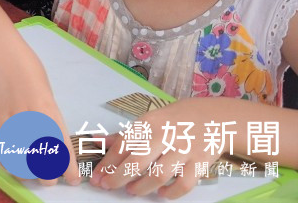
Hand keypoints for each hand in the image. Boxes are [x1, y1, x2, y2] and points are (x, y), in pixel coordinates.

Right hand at [0, 56, 79, 187]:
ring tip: (32, 175)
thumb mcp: (45, 92)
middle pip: (40, 157)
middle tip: (50, 178)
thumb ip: (46, 114)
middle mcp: (29, 117)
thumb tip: (48, 136)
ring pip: (19, 158)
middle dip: (47, 174)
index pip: (60, 146)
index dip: (68, 168)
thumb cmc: (25, 66)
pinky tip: (12, 165)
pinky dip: (6, 161)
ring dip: (26, 172)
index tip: (73, 180)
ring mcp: (8, 118)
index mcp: (47, 109)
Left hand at [90, 100, 219, 197]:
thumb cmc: (175, 121)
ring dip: (141, 187)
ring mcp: (184, 150)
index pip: (122, 146)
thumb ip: (124, 135)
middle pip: (137, 162)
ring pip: (159, 175)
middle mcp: (165, 136)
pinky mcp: (200, 163)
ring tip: (132, 190)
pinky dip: (171, 193)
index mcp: (148, 124)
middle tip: (107, 186)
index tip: (96, 177)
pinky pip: (184, 184)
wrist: (215, 118)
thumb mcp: (148, 121)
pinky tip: (161, 193)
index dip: (107, 164)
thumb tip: (96, 141)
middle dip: (118, 177)